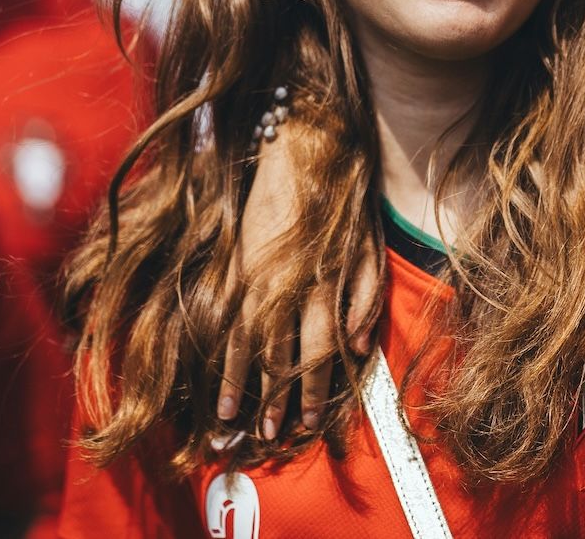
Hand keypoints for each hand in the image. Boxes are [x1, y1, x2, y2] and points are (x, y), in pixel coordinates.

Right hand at [217, 136, 381, 437]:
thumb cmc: (342, 200)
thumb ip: (364, 299)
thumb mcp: (368, 247)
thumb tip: (356, 348)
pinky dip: (221, 350)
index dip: (313, 387)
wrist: (302, 150)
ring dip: (243, 384)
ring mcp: (258, 276)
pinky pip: (226, 317)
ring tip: (235, 420)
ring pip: (248, 342)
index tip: (308, 419)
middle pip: (282, 354)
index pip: (319, 348)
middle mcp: (289, 286)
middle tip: (273, 433)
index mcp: (326, 283)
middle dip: (278, 396)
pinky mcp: (236, 263)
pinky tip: (216, 373)